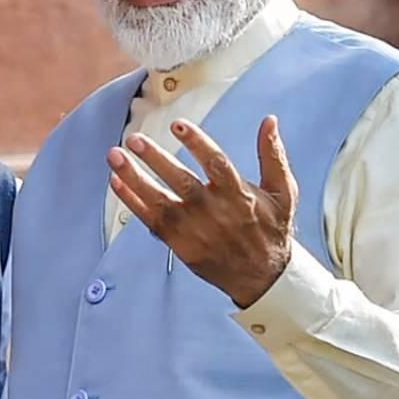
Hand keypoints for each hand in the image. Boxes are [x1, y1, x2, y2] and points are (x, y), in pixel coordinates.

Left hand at [106, 116, 297, 307]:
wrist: (261, 277)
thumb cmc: (270, 230)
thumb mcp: (283, 192)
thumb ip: (273, 155)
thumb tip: (269, 122)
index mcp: (239, 195)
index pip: (215, 163)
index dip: (197, 143)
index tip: (179, 125)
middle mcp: (214, 211)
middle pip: (180, 181)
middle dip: (156, 159)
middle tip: (135, 140)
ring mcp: (194, 229)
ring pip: (159, 201)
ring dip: (134, 178)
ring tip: (115, 157)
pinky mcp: (180, 244)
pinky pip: (151, 221)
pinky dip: (132, 202)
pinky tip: (117, 182)